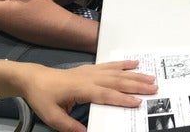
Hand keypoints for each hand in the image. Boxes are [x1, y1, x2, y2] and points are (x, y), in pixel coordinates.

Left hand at [21, 60, 157, 131]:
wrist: (34, 79)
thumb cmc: (43, 98)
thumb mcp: (52, 117)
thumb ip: (70, 126)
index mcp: (82, 89)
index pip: (106, 95)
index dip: (122, 99)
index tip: (138, 102)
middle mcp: (90, 78)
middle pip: (117, 81)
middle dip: (137, 85)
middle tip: (154, 88)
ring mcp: (92, 71)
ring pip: (118, 72)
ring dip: (135, 75)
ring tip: (151, 78)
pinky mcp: (91, 69)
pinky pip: (110, 65)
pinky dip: (124, 64)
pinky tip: (135, 63)